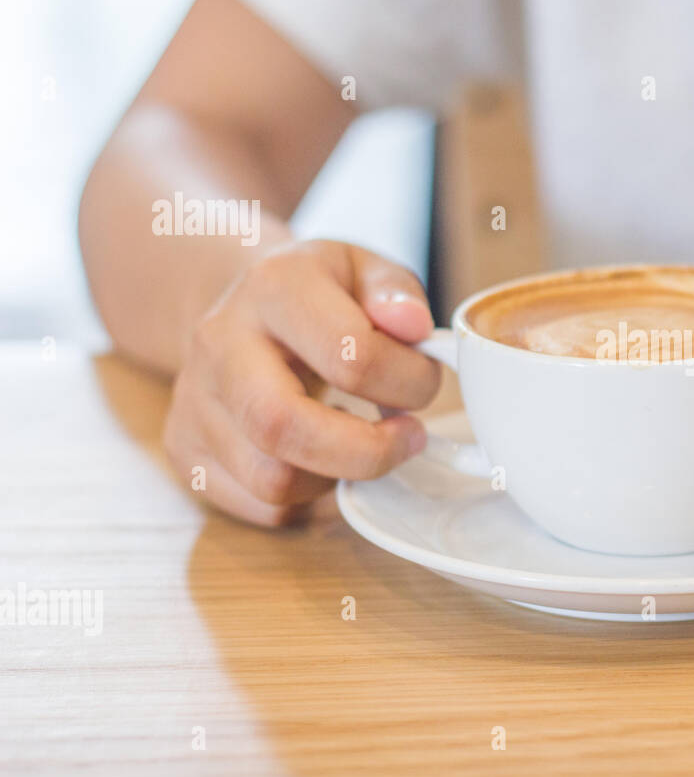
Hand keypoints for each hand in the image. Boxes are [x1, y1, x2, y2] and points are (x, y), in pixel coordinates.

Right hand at [163, 240, 440, 525]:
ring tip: (361, 442)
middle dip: (366, 452)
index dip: (409, 382)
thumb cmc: (318, 293)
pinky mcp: (186, 449)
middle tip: (407, 440)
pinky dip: (307, 498)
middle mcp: (220, 342)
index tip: (423, 386)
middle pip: (282, 426)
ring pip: (270, 480)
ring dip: (337, 477)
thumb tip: (413, 327)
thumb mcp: (364, 269)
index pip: (351, 354)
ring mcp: (194, 400)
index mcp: (274, 287)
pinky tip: (322, 457)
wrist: (240, 305)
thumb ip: (397, 293)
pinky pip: (258, 506)